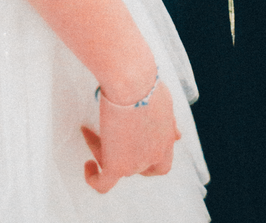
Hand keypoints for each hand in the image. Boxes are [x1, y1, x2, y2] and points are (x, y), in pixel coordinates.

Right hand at [81, 79, 180, 193]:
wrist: (131, 82)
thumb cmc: (146, 84)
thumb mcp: (165, 103)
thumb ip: (170, 124)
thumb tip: (177, 136)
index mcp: (167, 142)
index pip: (160, 164)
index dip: (149, 160)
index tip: (138, 146)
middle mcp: (153, 157)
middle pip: (138, 167)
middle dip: (125, 155)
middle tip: (111, 135)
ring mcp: (135, 163)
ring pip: (117, 169)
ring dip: (104, 151)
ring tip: (92, 130)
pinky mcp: (116, 165)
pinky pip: (102, 183)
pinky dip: (93, 177)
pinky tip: (88, 165)